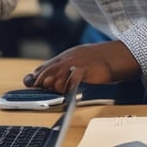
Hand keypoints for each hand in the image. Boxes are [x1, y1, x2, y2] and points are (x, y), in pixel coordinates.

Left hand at [22, 41, 141, 92]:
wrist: (115, 56)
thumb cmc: (97, 61)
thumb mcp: (78, 60)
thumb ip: (65, 67)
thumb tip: (51, 79)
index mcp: (65, 57)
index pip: (46, 66)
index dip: (37, 75)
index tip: (31, 83)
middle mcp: (68, 59)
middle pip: (49, 71)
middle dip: (42, 81)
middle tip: (40, 88)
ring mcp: (75, 63)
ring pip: (58, 76)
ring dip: (55, 85)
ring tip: (58, 90)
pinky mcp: (84, 69)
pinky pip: (72, 79)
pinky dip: (68, 86)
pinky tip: (68, 90)